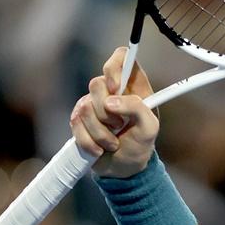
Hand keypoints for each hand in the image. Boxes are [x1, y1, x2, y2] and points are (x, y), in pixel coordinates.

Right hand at [70, 47, 158, 177]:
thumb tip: (110, 102)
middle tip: (120, 126)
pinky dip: (90, 141)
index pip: (121, 57)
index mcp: (133, 85)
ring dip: (101, 132)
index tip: (115, 87)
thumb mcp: (149, 127)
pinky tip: (101, 148)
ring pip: (85, 107)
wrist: (124, 167)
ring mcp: (92, 103)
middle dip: (107, 112)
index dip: (114, 67)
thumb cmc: (141, 143)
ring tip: (113, 141)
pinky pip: (76, 125)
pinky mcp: (78, 119)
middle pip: (96, 84)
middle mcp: (110, 90)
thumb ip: (137, 108)